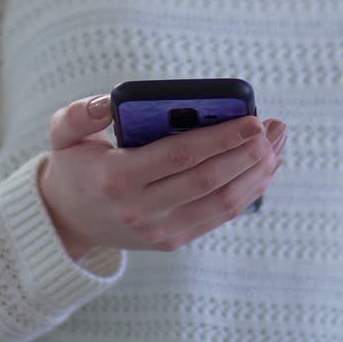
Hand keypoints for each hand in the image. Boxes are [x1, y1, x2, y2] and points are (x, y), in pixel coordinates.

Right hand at [38, 93, 287, 259]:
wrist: (69, 217)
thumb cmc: (76, 163)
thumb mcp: (63, 132)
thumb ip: (81, 112)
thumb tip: (111, 101)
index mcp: (117, 177)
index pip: (180, 156)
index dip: (221, 138)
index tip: (254, 120)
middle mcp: (140, 210)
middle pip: (209, 181)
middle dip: (250, 153)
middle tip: (276, 127)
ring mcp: (160, 230)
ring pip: (222, 203)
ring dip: (257, 173)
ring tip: (278, 144)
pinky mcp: (173, 240)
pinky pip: (219, 215)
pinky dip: (248, 192)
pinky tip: (265, 167)